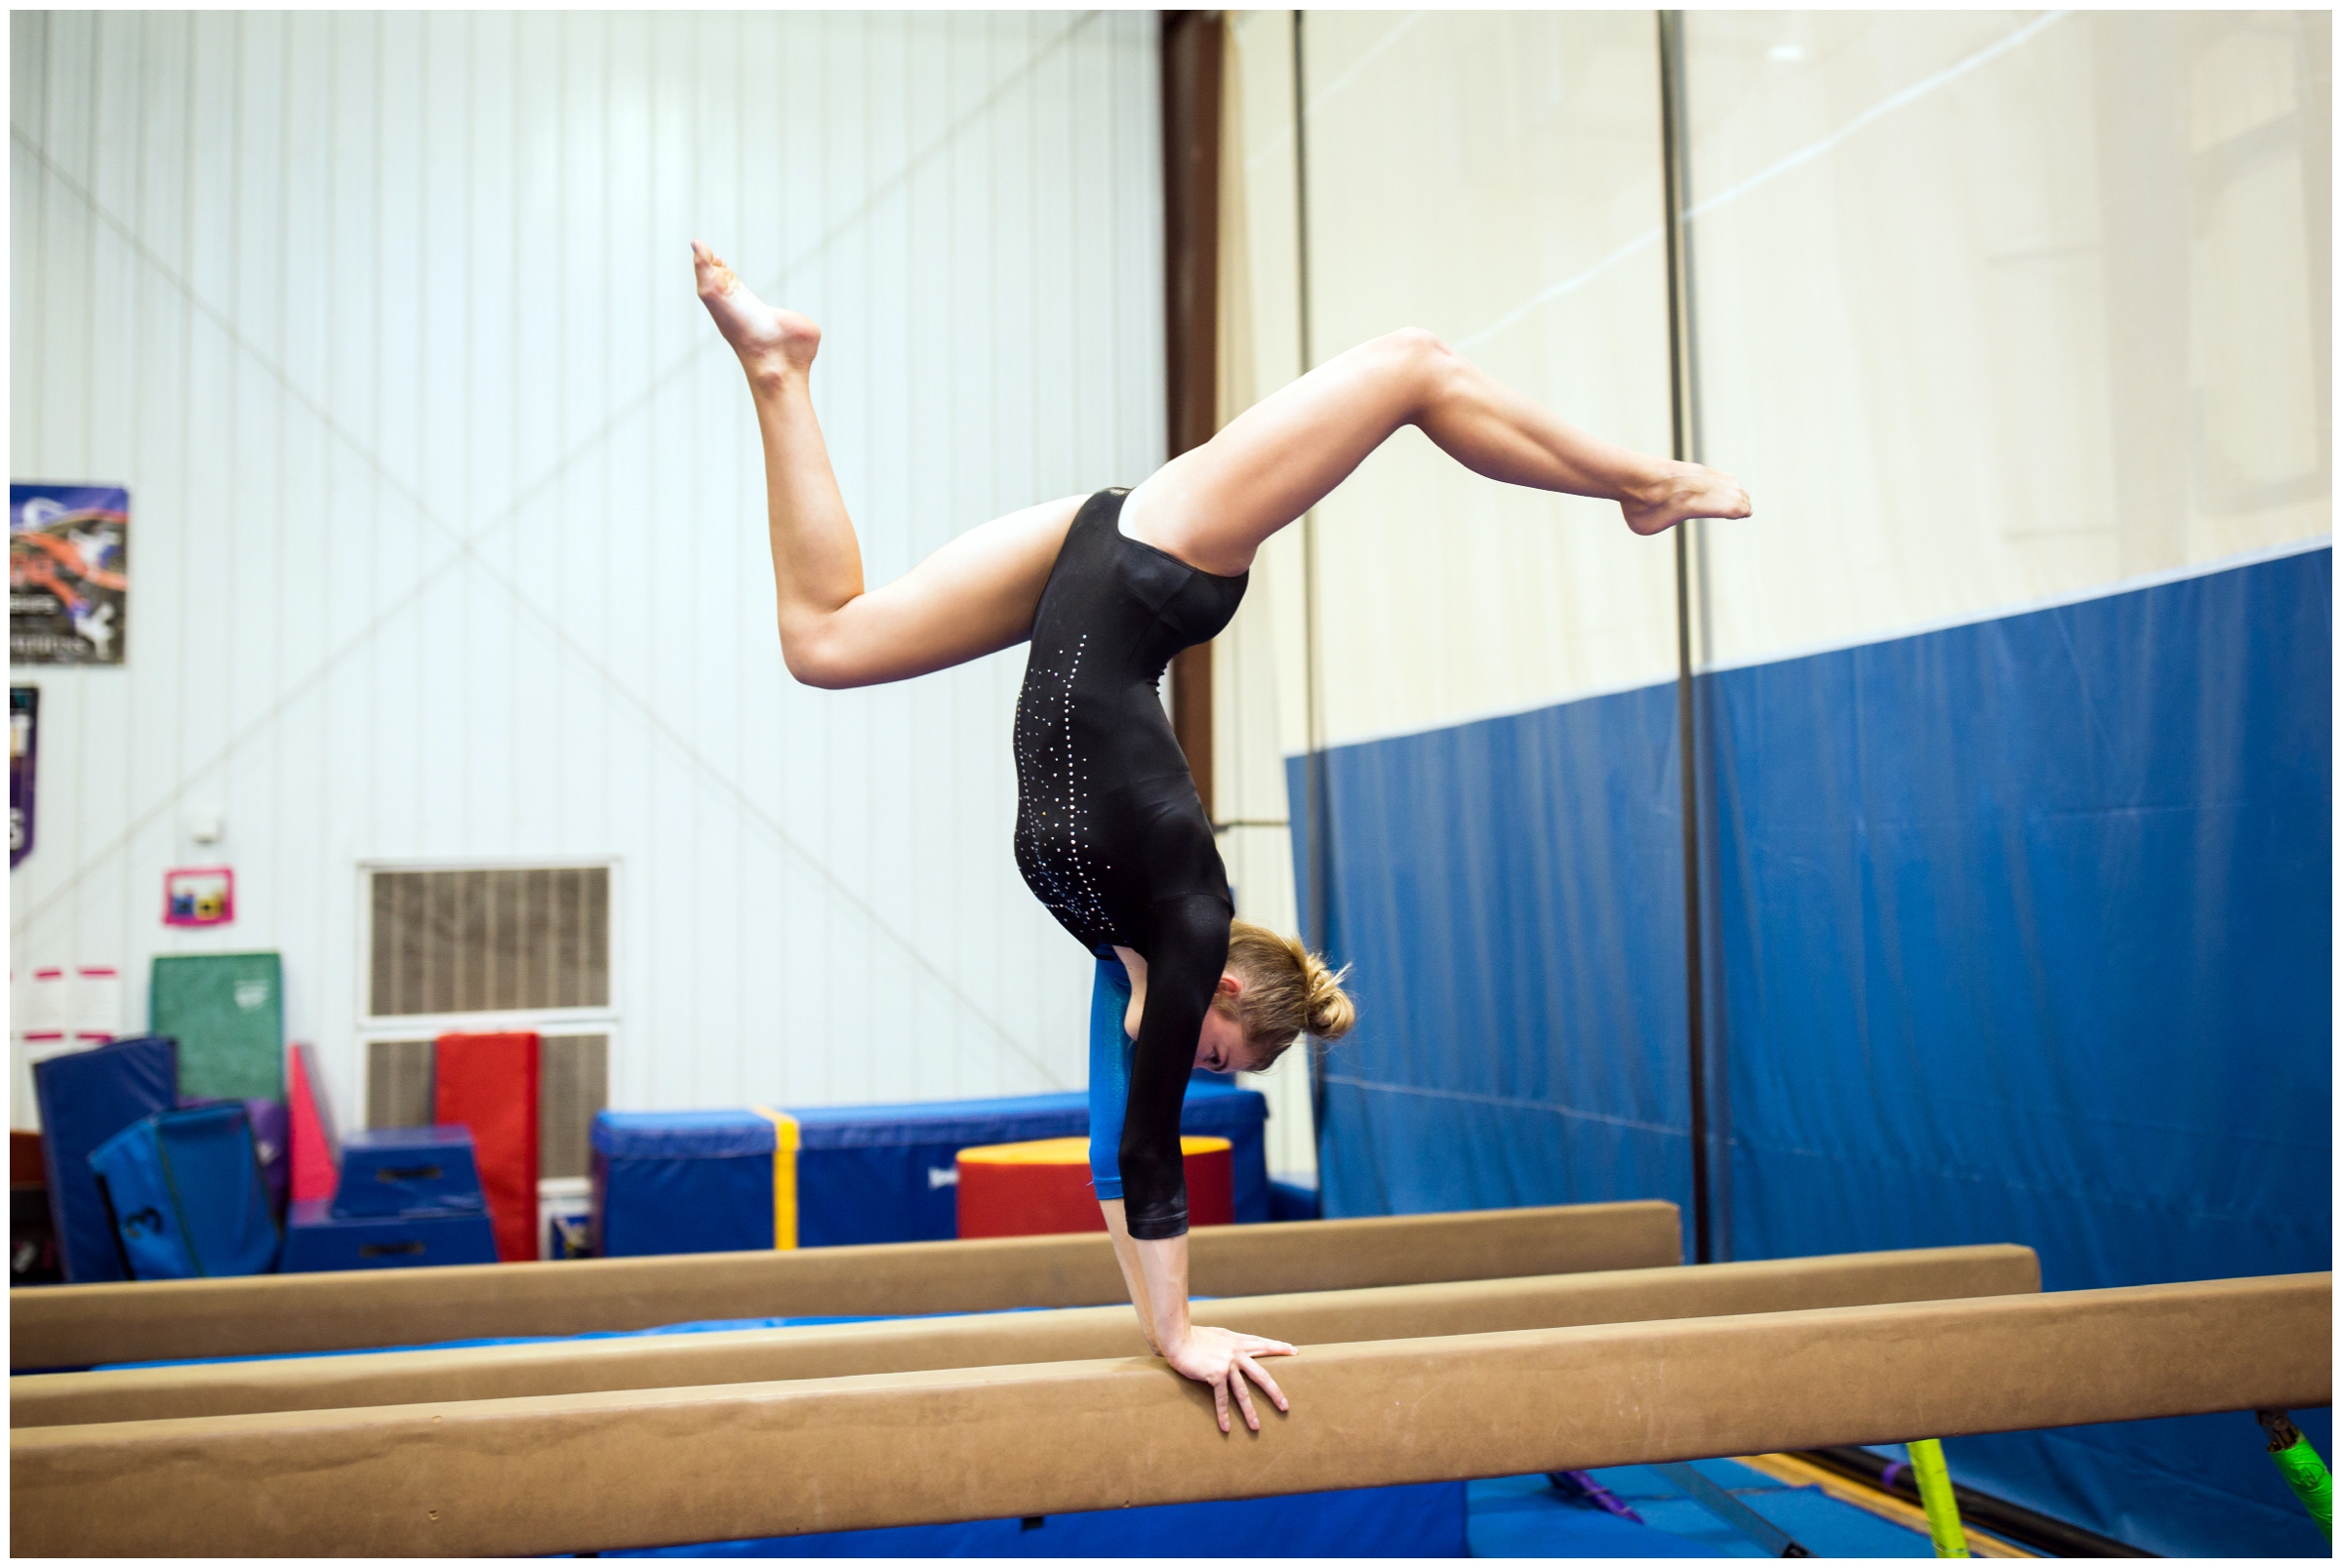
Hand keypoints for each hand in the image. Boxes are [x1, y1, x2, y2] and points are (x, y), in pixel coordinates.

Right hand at [1161, 1324, 1295, 1433]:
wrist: (1178, 1338)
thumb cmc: (1193, 1335)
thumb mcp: (1217, 1334)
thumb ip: (1228, 1340)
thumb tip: (1232, 1343)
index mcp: (1237, 1342)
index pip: (1263, 1344)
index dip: (1278, 1347)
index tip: (1294, 1351)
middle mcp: (1236, 1353)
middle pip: (1261, 1375)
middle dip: (1274, 1392)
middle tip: (1285, 1406)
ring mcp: (1227, 1364)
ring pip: (1243, 1392)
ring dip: (1249, 1412)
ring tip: (1256, 1427)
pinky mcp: (1216, 1374)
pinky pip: (1222, 1398)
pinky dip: (1223, 1414)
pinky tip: (1226, 1427)